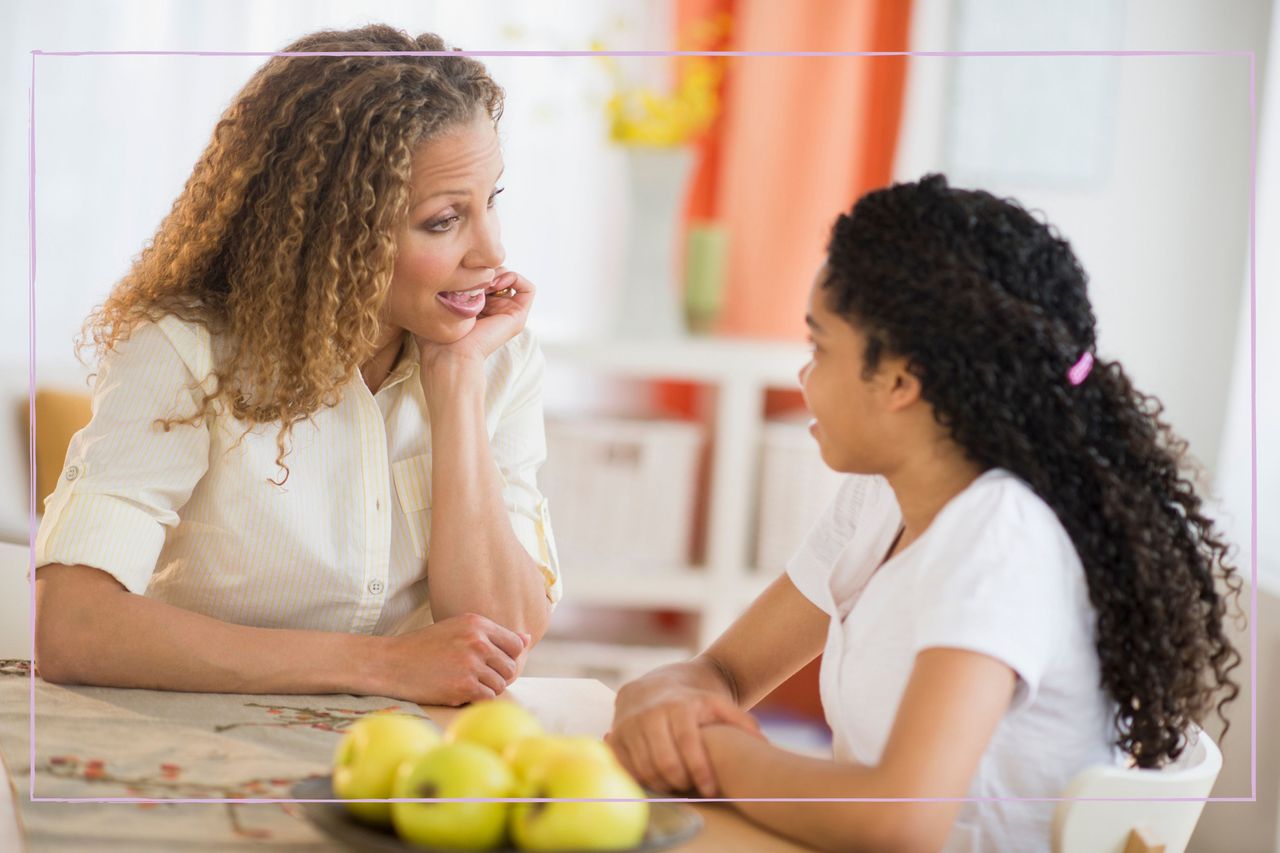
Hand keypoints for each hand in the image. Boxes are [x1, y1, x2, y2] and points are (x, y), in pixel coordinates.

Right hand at [373, 612, 530, 705]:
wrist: (390, 663)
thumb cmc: (423, 648)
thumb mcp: (457, 629)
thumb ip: (491, 634)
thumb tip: (527, 639)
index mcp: (477, 623)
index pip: (516, 644)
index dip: (506, 657)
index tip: (489, 663)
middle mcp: (477, 641)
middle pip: (510, 666)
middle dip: (496, 675)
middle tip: (474, 677)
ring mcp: (471, 663)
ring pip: (501, 684)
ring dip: (486, 689)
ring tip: (464, 684)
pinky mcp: (464, 685)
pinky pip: (489, 698)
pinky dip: (478, 700)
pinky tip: (459, 693)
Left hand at [416, 268, 534, 374]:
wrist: (451, 356)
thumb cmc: (437, 337)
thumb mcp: (436, 306)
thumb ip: (442, 289)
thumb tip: (446, 270)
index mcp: (476, 309)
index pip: (481, 277)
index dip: (473, 268)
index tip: (461, 272)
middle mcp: (493, 310)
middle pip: (497, 275)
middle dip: (486, 267)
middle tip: (474, 273)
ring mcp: (507, 313)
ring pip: (511, 279)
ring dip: (500, 271)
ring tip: (485, 279)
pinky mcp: (518, 317)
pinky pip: (528, 289)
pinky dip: (515, 278)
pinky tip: (496, 283)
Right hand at [607, 676, 765, 796]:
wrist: (654, 685)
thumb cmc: (691, 701)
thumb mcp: (716, 703)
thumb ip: (740, 721)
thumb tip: (763, 743)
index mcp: (678, 706)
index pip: (689, 744)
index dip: (700, 771)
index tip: (712, 790)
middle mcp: (650, 713)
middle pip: (665, 761)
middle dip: (681, 782)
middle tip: (692, 788)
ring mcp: (630, 724)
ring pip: (645, 768)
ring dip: (663, 784)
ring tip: (678, 785)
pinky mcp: (616, 735)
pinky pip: (627, 767)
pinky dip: (642, 779)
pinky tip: (657, 778)